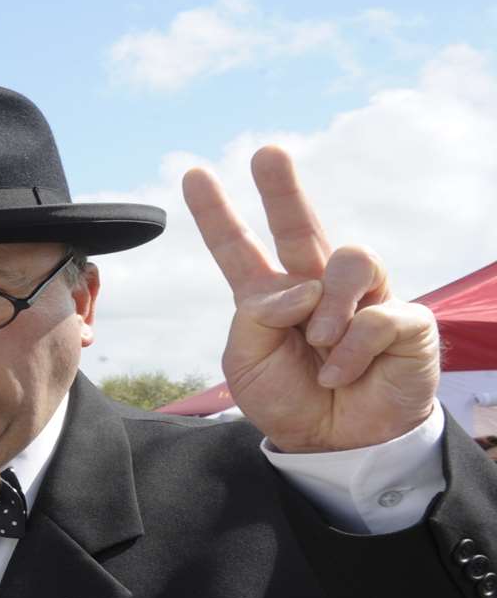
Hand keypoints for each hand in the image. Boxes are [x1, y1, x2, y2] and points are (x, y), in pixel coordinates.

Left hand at [182, 146, 438, 452]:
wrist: (336, 444)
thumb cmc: (291, 400)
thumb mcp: (246, 364)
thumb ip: (256, 318)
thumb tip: (301, 285)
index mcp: (270, 296)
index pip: (240, 248)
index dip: (217, 213)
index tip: (193, 175)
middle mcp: (316, 287)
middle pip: (300, 225)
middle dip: (282, 188)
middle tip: (266, 152)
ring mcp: (363, 298)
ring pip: (347, 259)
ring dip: (327, 307)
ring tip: (318, 343)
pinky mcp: (404, 319)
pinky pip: (374, 316)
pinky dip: (349, 350)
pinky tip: (340, 372)